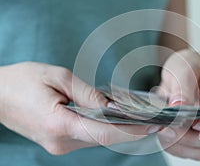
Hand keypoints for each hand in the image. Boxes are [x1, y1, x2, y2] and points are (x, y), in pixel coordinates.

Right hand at [0, 62, 160, 154]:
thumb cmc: (23, 80)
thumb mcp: (58, 77)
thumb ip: (88, 95)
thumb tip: (113, 107)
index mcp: (59, 124)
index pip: (104, 132)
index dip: (132, 130)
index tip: (153, 126)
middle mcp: (60, 142)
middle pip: (104, 138)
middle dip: (130, 130)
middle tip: (153, 120)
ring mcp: (59, 145)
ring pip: (98, 139)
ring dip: (118, 129)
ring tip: (139, 118)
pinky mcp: (59, 142)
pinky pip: (88, 137)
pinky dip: (104, 128)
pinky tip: (115, 119)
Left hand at [157, 49, 199, 160]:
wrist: (178, 75)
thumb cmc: (187, 68)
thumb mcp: (183, 68)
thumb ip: (183, 87)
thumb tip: (179, 107)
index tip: (195, 124)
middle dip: (186, 134)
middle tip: (166, 125)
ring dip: (177, 142)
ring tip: (161, 127)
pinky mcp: (197, 138)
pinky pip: (188, 151)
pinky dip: (173, 146)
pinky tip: (163, 132)